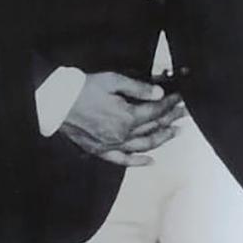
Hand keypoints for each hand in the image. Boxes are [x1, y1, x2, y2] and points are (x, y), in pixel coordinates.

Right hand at [59, 71, 184, 166]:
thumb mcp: (112, 81)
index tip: (179, 98)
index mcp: (127, 117)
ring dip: (161, 139)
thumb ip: (137, 88)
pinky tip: (149, 161)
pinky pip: (123, 160)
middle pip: (153, 128)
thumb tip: (158, 94)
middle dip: (171, 120)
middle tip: (183, 115)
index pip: (155, 111)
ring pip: (143, 146)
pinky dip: (138, 162)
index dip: (169, 104)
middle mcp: (123, 135)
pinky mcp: (101, 150)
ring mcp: (112, 145)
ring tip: (174, 133)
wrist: (58, 102)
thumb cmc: (83, 89)